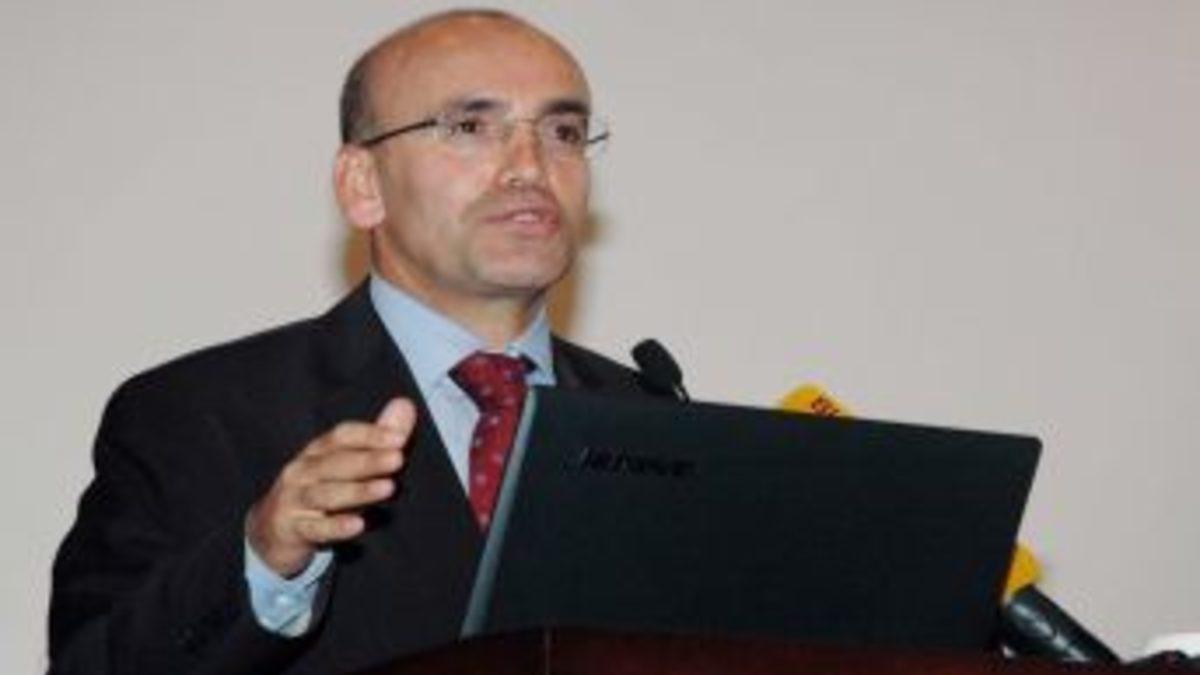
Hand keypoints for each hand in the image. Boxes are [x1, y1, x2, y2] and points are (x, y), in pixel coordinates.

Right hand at [246, 398, 414, 576]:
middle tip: (397, 459)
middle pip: (335, 462)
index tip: (399, 437)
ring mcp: (293, 500)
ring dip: (358, 491)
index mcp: (317, 452)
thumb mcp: (345, 465)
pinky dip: (335, 526)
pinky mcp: (290, 529)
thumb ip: (376, 438)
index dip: (369, 434)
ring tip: (387, 488)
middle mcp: (302, 471)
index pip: (341, 436)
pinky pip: (314, 529)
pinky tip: (358, 525)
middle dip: (367, 460)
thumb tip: (404, 403)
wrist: (270, 532)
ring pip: (325, 494)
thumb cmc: (317, 491)